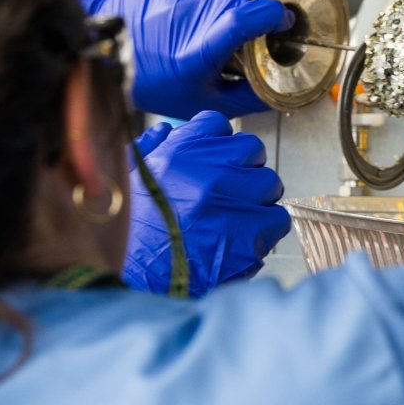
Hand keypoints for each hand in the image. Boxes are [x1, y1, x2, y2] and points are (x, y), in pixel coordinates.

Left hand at [82, 0, 293, 118]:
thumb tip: (280, 84)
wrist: (105, 50)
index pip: (243, 18)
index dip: (271, 13)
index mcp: (198, 49)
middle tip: (271, 4)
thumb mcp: (205, 101)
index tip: (284, 18)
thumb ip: (249, 95)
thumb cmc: (154, 81)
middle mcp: (185, 8)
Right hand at [123, 111, 289, 295]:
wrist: (132, 280)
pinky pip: (277, 219)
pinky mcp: (249, 235)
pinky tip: (243, 240)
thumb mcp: (128, 178)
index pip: (216, 124)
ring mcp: (233, 202)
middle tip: (231, 192)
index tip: (216, 159)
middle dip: (243, 169)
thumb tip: (168, 131)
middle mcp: (210, 171)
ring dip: (257, 199)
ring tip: (236, 219)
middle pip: (251, 150)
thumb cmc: (126, 232)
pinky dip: (266, 230)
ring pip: (269, 184)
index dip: (218, 144)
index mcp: (180, 152)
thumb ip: (150, 149)